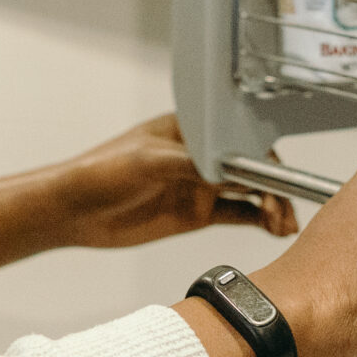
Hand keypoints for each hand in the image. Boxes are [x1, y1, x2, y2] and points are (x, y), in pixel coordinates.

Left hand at [51, 115, 296, 249]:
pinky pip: (238, 214)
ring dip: (272, 205)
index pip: (239, 138)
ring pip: (251, 191)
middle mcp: (202, 154)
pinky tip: (273, 227)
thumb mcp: (147, 161)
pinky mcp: (198, 213)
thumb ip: (188, 163)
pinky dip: (259, 220)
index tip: (276, 176)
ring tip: (282, 224)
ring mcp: (201, 184)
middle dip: (274, 184)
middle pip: (251, 165)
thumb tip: (226, 168)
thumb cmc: (101, 170)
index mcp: (192, 129)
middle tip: (282, 209)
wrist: (74, 210)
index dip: (262, 156)